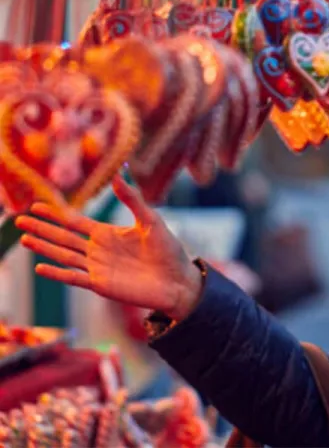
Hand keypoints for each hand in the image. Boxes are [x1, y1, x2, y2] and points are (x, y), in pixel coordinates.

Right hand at [15, 175, 201, 319]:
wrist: (178, 280)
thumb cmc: (169, 251)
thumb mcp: (150, 220)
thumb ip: (132, 199)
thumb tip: (118, 175)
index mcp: (108, 234)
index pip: (75, 222)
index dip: (56, 214)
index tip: (36, 206)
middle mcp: (98, 250)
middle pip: (63, 237)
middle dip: (42, 228)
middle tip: (18, 221)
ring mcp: (98, 268)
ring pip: (64, 256)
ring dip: (45, 248)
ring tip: (25, 239)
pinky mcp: (101, 285)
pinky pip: (74, 278)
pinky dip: (57, 273)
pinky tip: (40, 267)